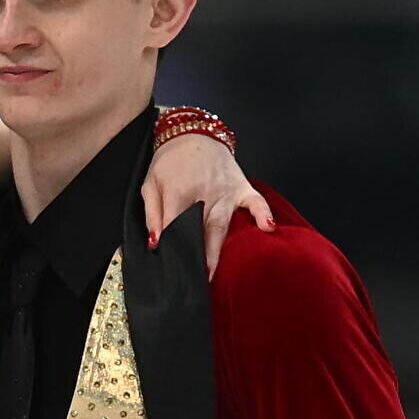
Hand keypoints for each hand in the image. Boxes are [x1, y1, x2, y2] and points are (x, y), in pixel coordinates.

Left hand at [142, 132, 274, 276]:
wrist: (191, 133)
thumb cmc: (169, 162)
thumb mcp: (150, 184)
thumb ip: (152, 214)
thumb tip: (156, 242)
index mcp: (179, 194)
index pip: (176, 229)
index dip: (174, 251)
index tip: (172, 272)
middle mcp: (204, 195)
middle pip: (201, 233)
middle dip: (197, 260)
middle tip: (194, 284)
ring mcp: (225, 192)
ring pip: (222, 226)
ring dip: (217, 251)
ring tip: (212, 276)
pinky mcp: (241, 187)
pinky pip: (256, 201)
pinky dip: (263, 214)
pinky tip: (268, 228)